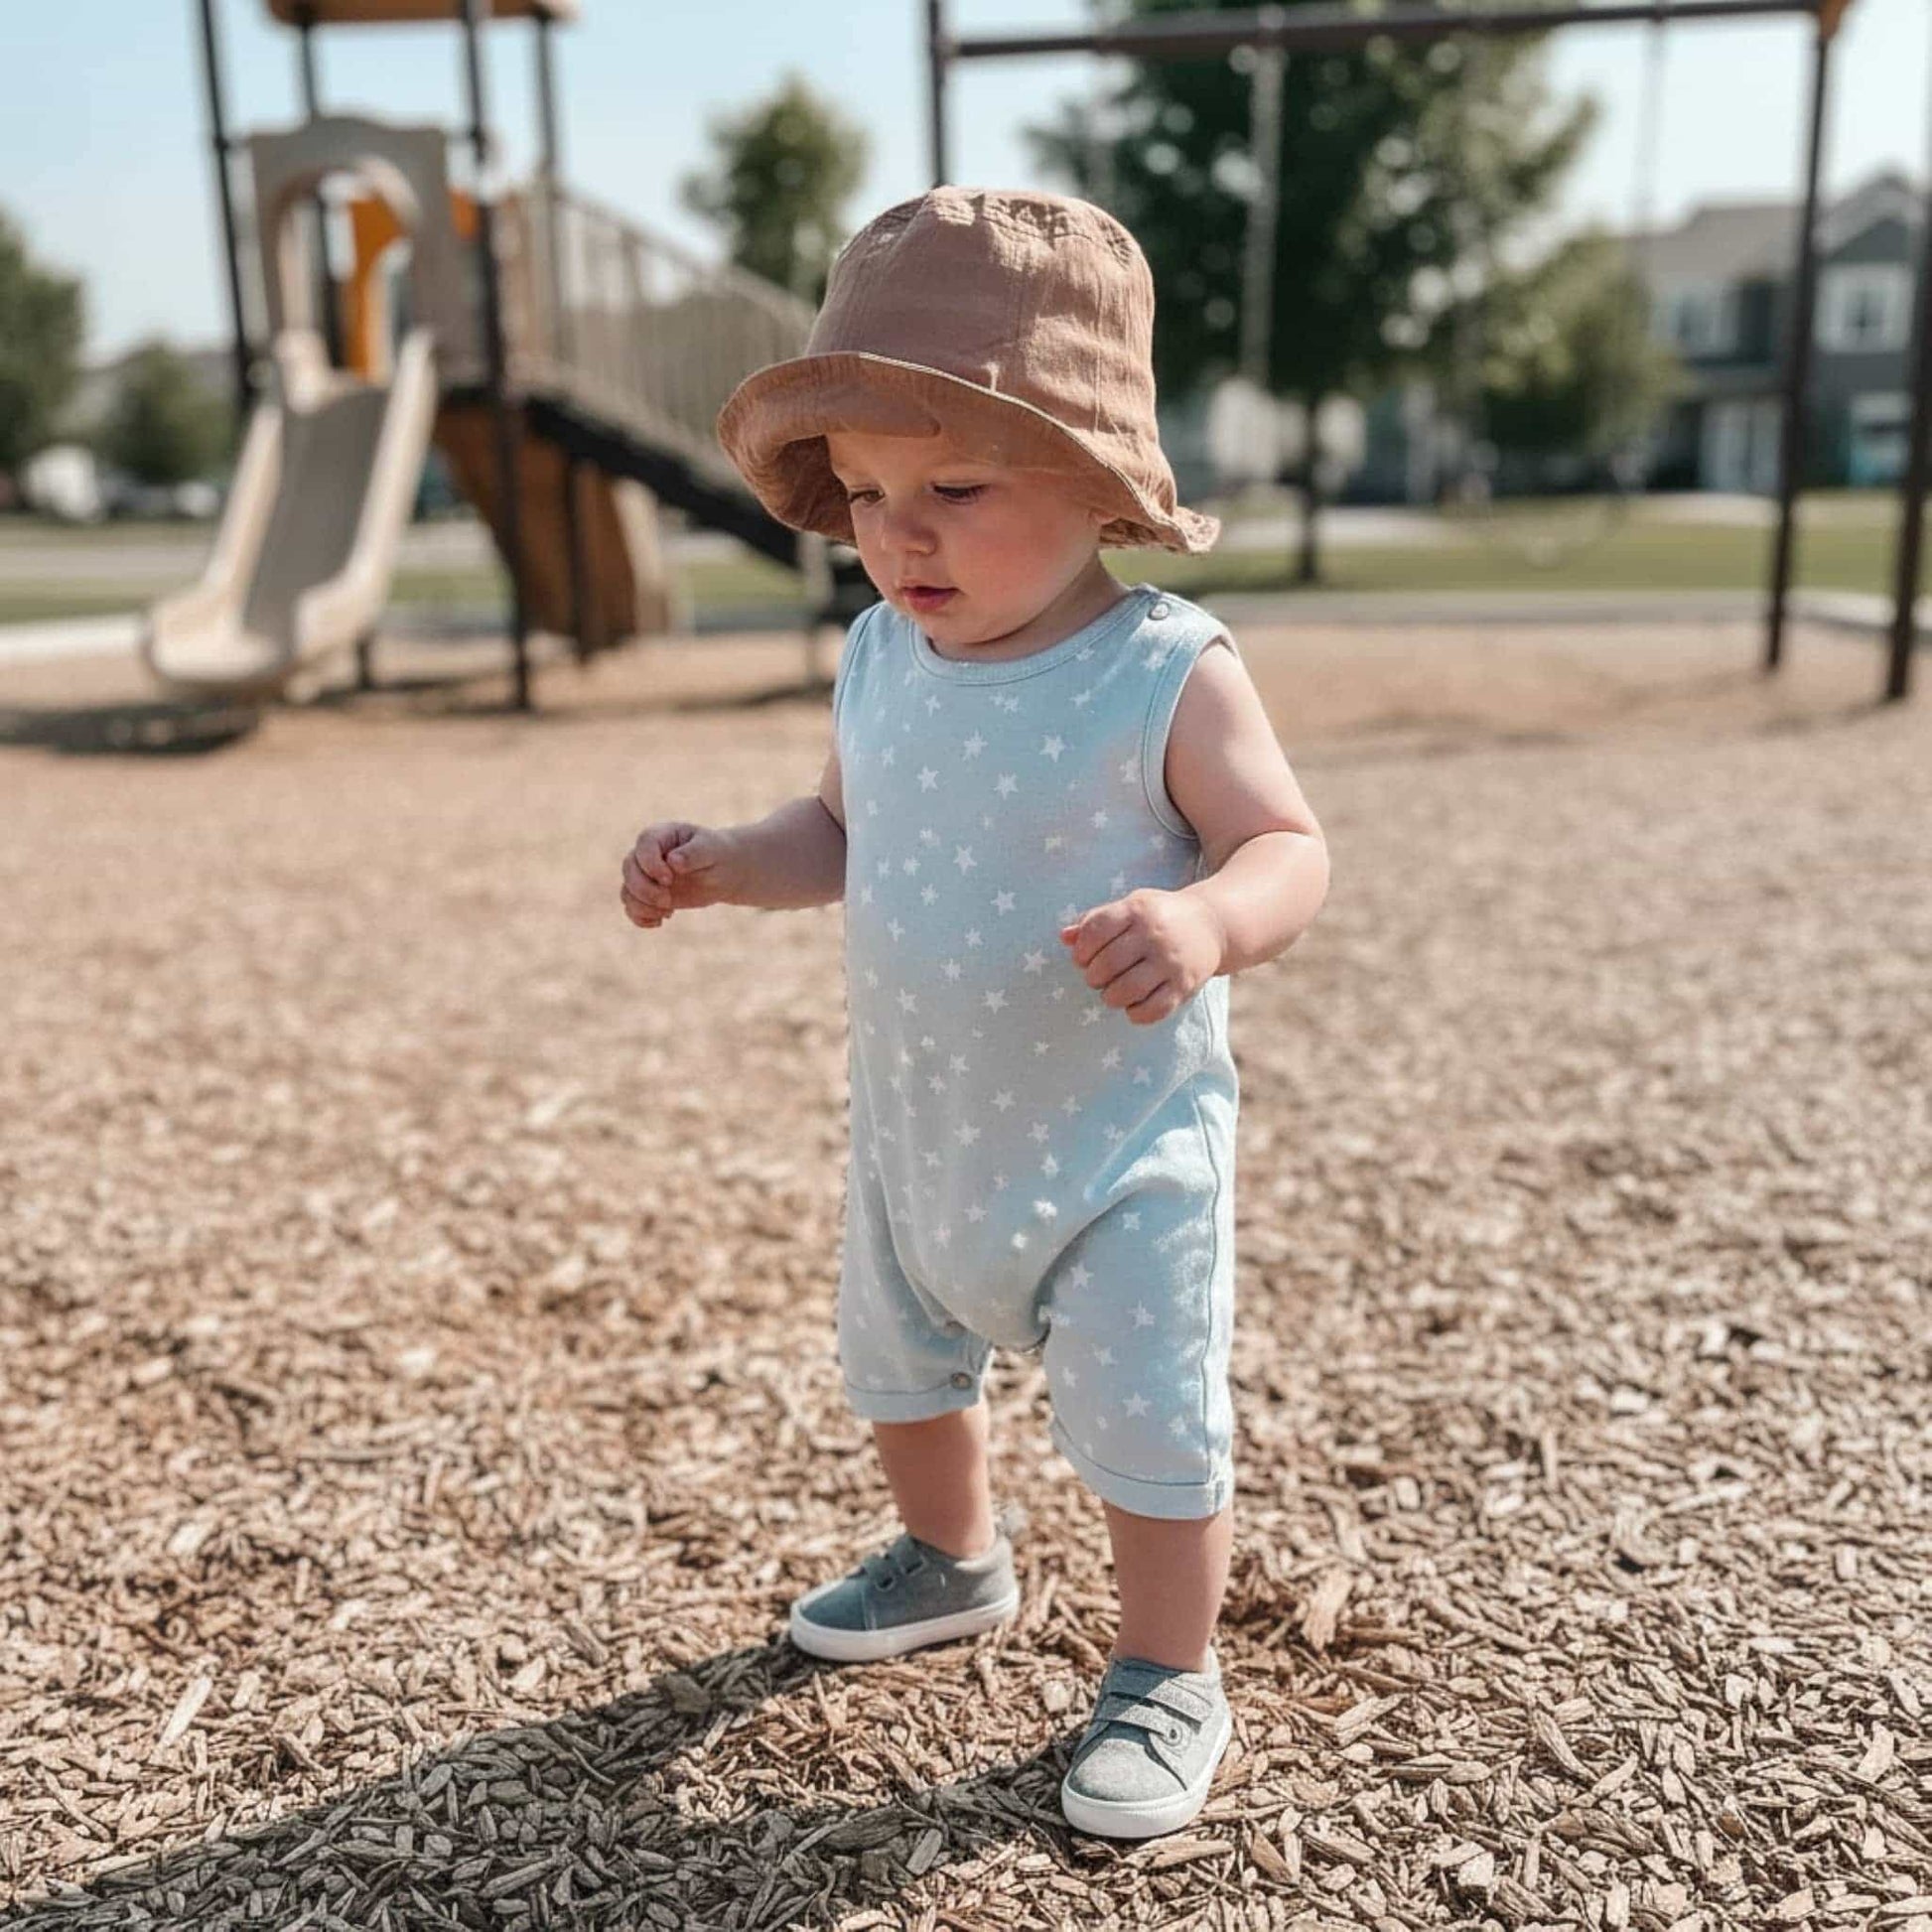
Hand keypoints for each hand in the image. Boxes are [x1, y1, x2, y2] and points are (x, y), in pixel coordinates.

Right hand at [620, 821, 738, 926]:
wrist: (721, 871)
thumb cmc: (716, 854)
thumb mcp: (711, 850)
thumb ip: (693, 853)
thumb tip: (673, 861)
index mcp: (661, 835)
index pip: (644, 844)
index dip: (651, 864)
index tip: (669, 879)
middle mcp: (646, 853)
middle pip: (629, 869)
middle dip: (645, 890)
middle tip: (668, 901)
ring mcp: (644, 875)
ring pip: (627, 891)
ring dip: (643, 906)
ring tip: (668, 911)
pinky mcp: (646, 894)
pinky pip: (631, 907)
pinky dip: (641, 917)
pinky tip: (661, 921)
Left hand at [1059, 888, 1224, 1024]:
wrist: (1212, 924)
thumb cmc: (1158, 916)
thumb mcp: (1129, 907)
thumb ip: (1095, 920)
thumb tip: (1064, 937)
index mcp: (1137, 910)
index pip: (1095, 931)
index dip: (1081, 950)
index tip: (1083, 958)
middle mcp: (1154, 935)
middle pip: (1106, 964)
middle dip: (1093, 976)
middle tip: (1097, 977)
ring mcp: (1170, 962)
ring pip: (1126, 991)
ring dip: (1110, 997)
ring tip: (1113, 992)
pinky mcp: (1184, 985)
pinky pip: (1152, 1010)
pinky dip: (1135, 1014)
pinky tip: (1133, 1004)